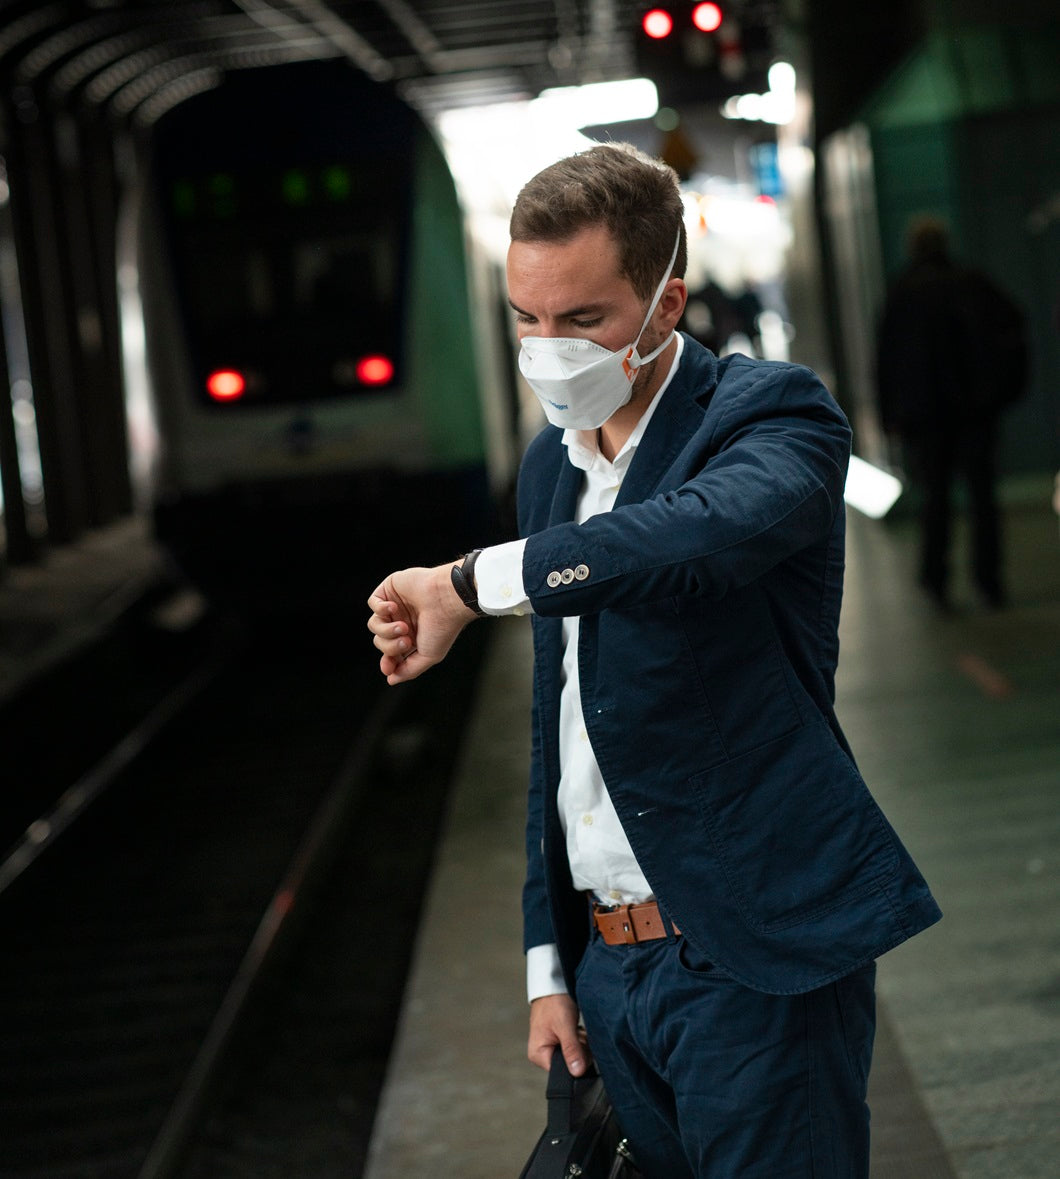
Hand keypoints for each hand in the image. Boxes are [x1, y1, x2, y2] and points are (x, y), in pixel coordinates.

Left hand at [367, 563, 475, 684]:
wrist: (447, 599)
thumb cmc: (442, 627)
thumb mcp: (429, 656)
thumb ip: (409, 670)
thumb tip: (391, 679)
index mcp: (412, 637)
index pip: (390, 653)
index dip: (387, 662)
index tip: (388, 667)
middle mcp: (402, 621)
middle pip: (380, 641)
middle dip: (390, 646)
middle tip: (406, 641)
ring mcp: (395, 605)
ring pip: (374, 624)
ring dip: (386, 630)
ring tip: (403, 626)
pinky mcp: (390, 589)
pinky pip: (373, 603)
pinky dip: (380, 609)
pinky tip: (394, 607)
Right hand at [528, 993, 589, 1075]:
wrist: (554, 985)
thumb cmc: (553, 1002)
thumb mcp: (564, 1026)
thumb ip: (571, 1050)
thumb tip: (577, 1072)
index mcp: (538, 1055)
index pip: (561, 1072)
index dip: (575, 1063)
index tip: (581, 1048)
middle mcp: (542, 1054)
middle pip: (569, 1065)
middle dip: (579, 1052)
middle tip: (578, 1034)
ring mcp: (551, 1048)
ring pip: (574, 1057)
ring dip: (581, 1045)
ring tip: (577, 1030)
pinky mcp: (559, 1041)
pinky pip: (574, 1048)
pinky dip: (580, 1041)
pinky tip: (578, 1031)